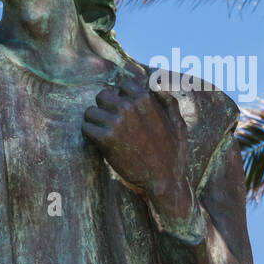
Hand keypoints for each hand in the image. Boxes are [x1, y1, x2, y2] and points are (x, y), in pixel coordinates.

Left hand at [82, 64, 193, 220]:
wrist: (164, 179)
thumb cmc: (173, 153)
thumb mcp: (178, 123)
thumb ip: (168, 101)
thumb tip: (157, 85)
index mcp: (146, 99)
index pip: (122, 84)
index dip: (121, 97)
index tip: (123, 110)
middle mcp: (129, 106)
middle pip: (102, 95)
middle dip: (104, 108)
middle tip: (110, 123)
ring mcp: (117, 122)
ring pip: (90, 111)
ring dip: (94, 122)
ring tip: (103, 134)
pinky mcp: (106, 139)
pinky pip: (85, 128)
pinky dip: (89, 135)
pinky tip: (99, 143)